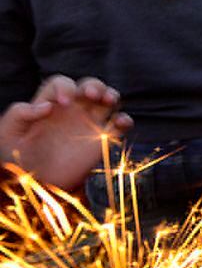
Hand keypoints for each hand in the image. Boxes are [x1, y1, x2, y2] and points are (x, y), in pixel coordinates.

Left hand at [0, 76, 132, 190]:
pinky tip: (121, 123)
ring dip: (111, 95)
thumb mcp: (8, 133)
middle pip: (89, 85)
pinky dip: (125, 120)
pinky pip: (120, 125)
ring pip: (108, 100)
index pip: (62, 83)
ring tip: (108, 100)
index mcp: (50, 103)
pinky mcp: (103, 140)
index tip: (63, 103)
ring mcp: (90, 124)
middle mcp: (73, 110)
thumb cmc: (16, 158)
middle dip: (94, 85)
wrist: (35, 184)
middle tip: (91, 94)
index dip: (65, 87)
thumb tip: (46, 106)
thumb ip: (19, 114)